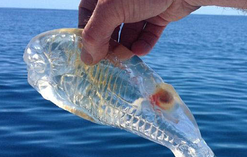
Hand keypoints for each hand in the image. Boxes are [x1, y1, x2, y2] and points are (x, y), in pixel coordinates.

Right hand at [79, 0, 198, 63]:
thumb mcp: (111, 9)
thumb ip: (95, 34)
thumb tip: (87, 59)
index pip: (87, 13)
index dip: (87, 33)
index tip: (90, 51)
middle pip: (109, 26)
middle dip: (110, 44)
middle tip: (111, 59)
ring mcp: (141, 6)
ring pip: (129, 32)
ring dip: (127, 47)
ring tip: (127, 56)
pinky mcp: (159, 14)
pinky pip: (148, 33)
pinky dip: (144, 44)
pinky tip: (141, 50)